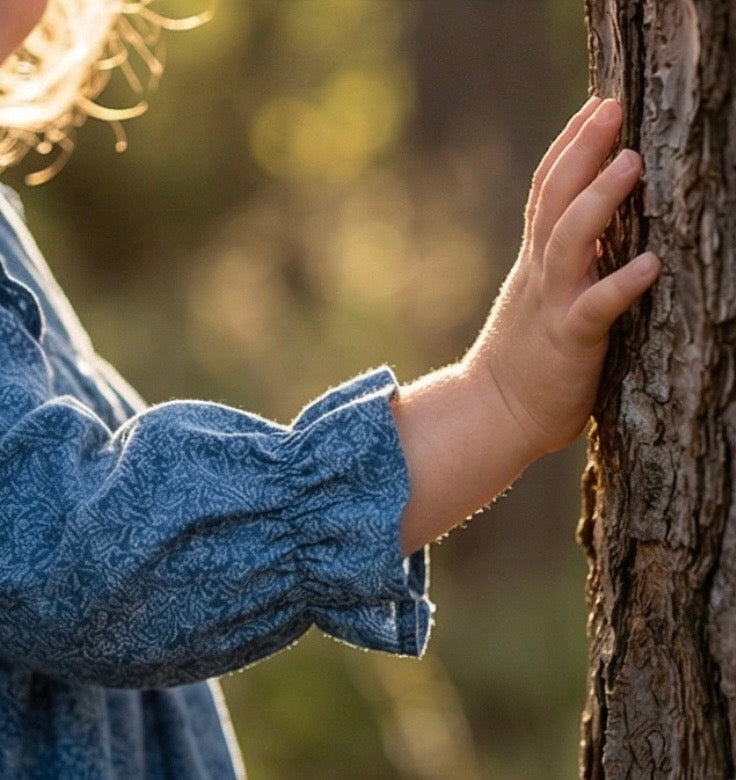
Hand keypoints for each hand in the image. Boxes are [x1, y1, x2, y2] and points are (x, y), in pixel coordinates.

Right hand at [465, 96, 659, 454]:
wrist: (492, 413)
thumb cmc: (523, 362)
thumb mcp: (535, 300)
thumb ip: (559, 269)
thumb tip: (593, 239)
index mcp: (535, 263)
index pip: (545, 193)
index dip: (568, 147)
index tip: (594, 107)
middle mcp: (541, 273)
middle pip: (555, 200)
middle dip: (582, 151)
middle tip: (611, 108)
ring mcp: (553, 303)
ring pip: (571, 241)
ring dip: (599, 200)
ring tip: (631, 163)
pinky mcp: (568, 340)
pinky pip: (595, 308)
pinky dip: (620, 285)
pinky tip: (649, 265)